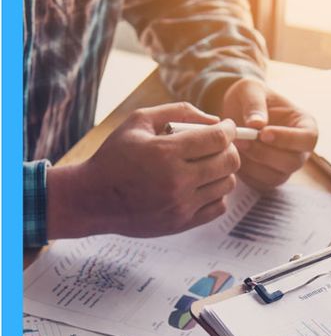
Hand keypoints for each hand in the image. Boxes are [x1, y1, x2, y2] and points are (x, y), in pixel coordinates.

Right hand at [46, 102, 240, 238]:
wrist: (94, 199)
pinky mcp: (182, 223)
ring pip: (227, 185)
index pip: (218, 139)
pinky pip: (219, 207)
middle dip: (230, 149)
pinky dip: (217, 194)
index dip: (229, 130)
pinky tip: (202, 186)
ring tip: (208, 165)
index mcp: (165, 152)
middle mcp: (177, 180)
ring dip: (223, 172)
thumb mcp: (138, 121)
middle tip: (219, 145)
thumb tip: (215, 120)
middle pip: (229, 162)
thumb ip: (179, 112)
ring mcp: (181, 205)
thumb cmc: (115, 156)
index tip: (228, 127)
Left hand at [221, 78, 317, 190]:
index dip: (288, 139)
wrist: (235, 111)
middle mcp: (300, 150)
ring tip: (236, 145)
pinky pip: (261, 184)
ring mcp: (285, 167)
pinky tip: (235, 156)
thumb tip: (257, 124)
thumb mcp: (250, 90)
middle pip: (293, 162)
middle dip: (265, 154)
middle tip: (242, 140)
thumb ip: (255, 104)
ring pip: (276, 176)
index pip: (308, 139)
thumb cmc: (250, 97)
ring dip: (254, 164)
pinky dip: (247, 174)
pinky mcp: (269, 178)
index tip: (263, 133)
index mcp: (305, 125)